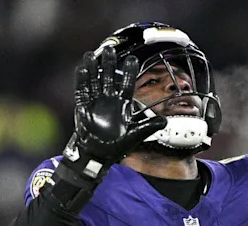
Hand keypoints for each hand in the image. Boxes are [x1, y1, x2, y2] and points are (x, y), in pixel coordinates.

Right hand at [62, 46, 166, 179]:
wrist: (98, 154)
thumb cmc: (116, 145)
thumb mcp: (135, 136)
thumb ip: (148, 127)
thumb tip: (165, 122)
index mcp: (122, 105)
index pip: (127, 84)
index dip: (129, 72)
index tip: (133, 58)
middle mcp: (109, 100)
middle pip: (109, 78)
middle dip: (109, 64)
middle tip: (109, 49)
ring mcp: (95, 103)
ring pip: (94, 81)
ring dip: (93, 69)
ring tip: (91, 55)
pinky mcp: (84, 108)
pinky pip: (82, 92)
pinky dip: (81, 81)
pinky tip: (82, 69)